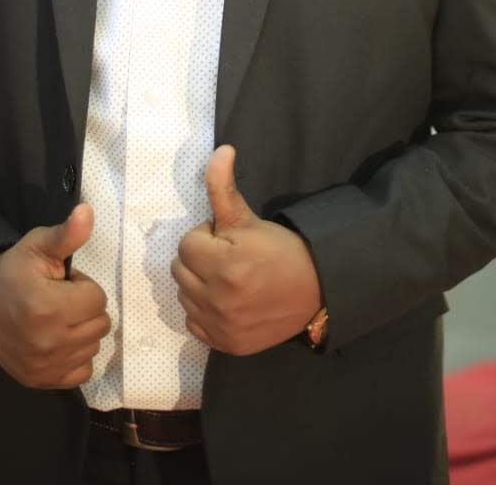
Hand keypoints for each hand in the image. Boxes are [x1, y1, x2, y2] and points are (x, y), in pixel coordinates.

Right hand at [0, 203, 109, 387]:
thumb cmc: (13, 271)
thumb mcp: (38, 245)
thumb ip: (67, 234)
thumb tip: (88, 211)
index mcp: (50, 308)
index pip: (98, 298)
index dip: (82, 286)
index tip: (61, 284)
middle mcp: (49, 343)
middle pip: (100, 324)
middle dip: (84, 308)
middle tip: (59, 300)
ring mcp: (44, 366)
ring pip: (93, 347)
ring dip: (81, 331)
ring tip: (56, 319)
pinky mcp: (40, 381)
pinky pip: (83, 373)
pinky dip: (76, 357)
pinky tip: (58, 341)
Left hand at [171, 145, 322, 355]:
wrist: (315, 291)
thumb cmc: (281, 251)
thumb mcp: (249, 218)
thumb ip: (224, 188)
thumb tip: (221, 150)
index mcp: (225, 265)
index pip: (187, 243)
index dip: (207, 236)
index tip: (229, 240)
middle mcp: (219, 299)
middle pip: (180, 269)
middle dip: (200, 258)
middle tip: (228, 257)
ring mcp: (221, 326)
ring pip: (183, 295)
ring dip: (199, 283)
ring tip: (227, 278)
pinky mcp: (225, 345)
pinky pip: (193, 322)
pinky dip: (204, 310)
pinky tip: (226, 301)